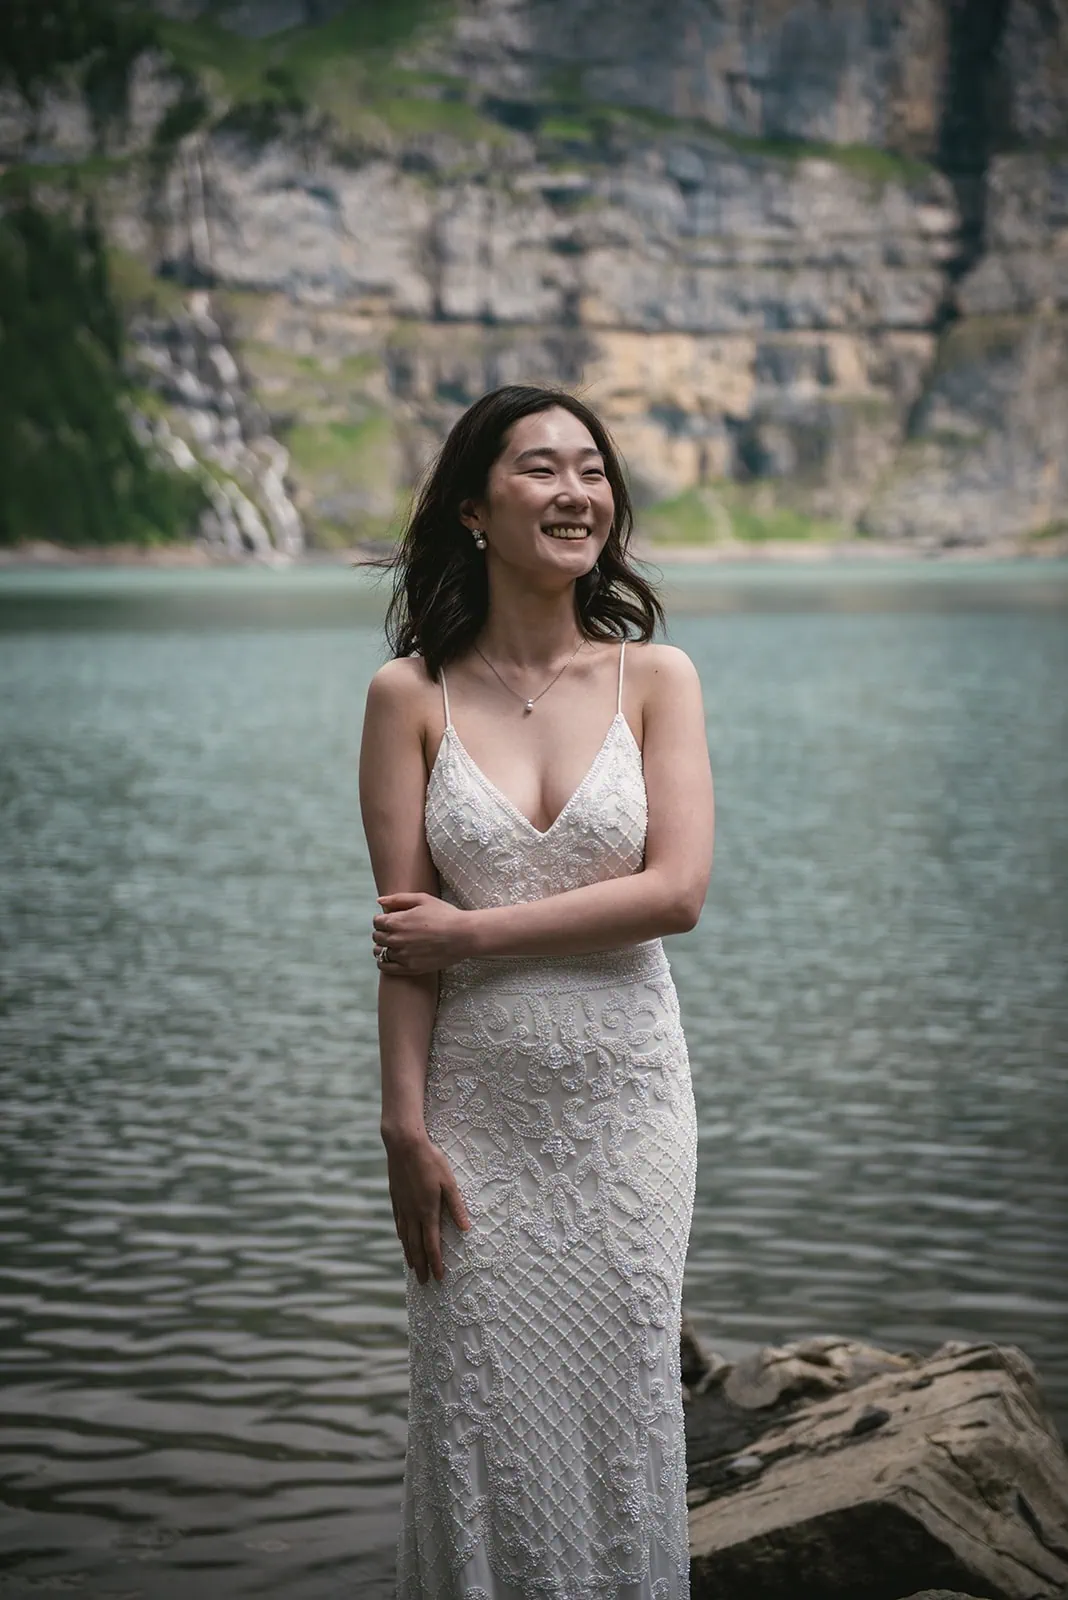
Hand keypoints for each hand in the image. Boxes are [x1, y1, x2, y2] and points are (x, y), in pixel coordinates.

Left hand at [373, 892, 471, 974]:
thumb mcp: (422, 899)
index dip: (383, 919)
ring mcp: (402, 955)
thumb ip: (398, 899)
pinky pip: (385, 967)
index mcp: (397, 921)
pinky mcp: (409, 968)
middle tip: (394, 931)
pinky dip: (384, 962)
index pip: (377, 921)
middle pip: (377, 936)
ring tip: (393, 944)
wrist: (463, 935)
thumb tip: (379, 900)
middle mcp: (396, 939)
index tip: (391, 919)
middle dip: (382, 932)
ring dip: (383, 946)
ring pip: (379, 952)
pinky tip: (391, 957)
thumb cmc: (445, 915)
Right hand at [384, 1126, 470, 1281]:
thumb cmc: (430, 1161)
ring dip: (410, 1254)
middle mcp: (412, 1213)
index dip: (436, 1262)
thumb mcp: (449, 1182)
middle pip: (416, 1246)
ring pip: (405, 1237)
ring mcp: (402, 1207)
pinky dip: (402, 1236)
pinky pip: (398, 1223)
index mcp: (427, 1211)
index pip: (432, 1244)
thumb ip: (456, 1206)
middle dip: (421, 1265)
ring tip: (413, 1267)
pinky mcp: (395, 1198)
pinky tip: (403, 1240)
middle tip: (424, 1282)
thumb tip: (465, 1228)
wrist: (404, 1145)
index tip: (438, 1277)